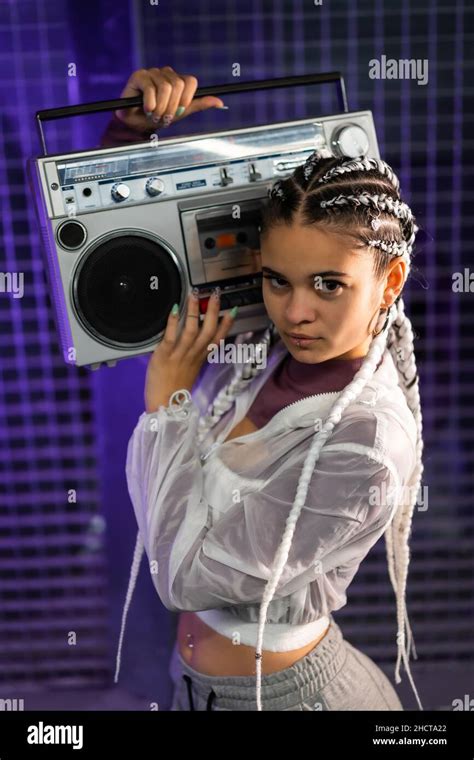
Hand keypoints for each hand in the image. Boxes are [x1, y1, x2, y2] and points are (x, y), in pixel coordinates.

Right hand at [115, 66, 225, 132]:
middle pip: (178, 85)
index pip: (190, 81)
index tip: (180, 111)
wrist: (137, 124)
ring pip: (165, 87)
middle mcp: (166, 74)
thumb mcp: (182, 113)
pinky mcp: (139, 76)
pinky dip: (150, 103)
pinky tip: (146, 109)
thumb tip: (220, 102)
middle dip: (172, 107)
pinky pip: (150, 88)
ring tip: (154, 114)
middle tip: (164, 116)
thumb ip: (199, 105)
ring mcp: (153, 73)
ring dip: (160, 107)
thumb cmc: (158, 117)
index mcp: (178, 81)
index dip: (187, 98)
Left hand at [144, 289, 235, 413]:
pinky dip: (173, 322)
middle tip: (215, 295)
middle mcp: (193, 355)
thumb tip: (194, 342)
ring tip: (195, 295)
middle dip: (213, 311)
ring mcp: (179, 355)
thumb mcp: (190, 371)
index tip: (232, 310)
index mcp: (200, 358)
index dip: (226, 324)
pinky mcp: (164, 355)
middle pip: (208, 331)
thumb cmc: (174, 390)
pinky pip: (171, 336)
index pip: (217, 339)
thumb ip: (193, 356)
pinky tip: (174, 310)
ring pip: (192, 330)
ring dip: (194, 311)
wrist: (165, 405)